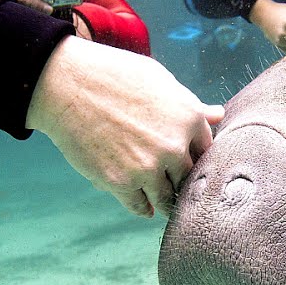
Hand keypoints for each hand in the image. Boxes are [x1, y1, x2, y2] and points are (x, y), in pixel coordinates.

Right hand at [26, 36, 224, 217]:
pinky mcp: (121, 183)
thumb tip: (218, 115)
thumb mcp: (160, 81)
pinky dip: (141, 206)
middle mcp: (174, 147)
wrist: (67, 85)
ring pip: (168, 199)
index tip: (185, 161)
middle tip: (170, 181)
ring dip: (163, 199)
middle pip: (189, 179)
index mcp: (189, 119)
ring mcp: (148, 168)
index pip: (206, 153)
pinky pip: (141, 208)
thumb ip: (190, 105)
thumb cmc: (114, 76)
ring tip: (157, 196)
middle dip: (180, 180)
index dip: (194, 157)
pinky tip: (140, 200)